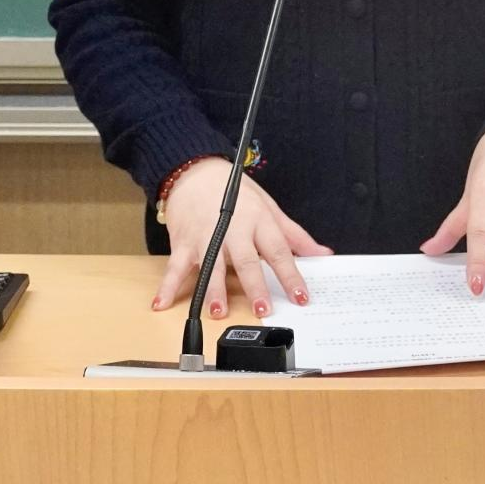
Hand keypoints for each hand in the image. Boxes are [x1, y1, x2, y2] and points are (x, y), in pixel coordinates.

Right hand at [151, 158, 332, 319]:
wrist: (196, 171)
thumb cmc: (236, 191)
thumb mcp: (270, 208)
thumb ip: (295, 235)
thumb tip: (323, 254)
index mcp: (259, 221)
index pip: (279, 251)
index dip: (291, 275)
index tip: (301, 297)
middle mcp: (234, 230)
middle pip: (246, 260)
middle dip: (255, 286)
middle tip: (263, 310)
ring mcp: (206, 237)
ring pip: (212, 266)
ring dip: (214, 290)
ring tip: (219, 312)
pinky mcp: (184, 242)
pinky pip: (174, 267)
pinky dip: (167, 286)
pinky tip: (161, 304)